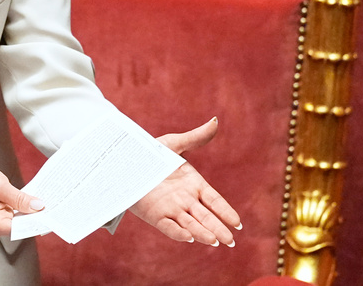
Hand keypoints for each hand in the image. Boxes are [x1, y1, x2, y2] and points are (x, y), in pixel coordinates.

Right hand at [0, 152, 42, 237]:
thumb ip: (19, 198)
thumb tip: (37, 207)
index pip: (19, 228)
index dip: (35, 222)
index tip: (50, 215)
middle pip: (20, 226)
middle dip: (35, 215)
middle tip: (52, 205)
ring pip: (19, 220)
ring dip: (30, 211)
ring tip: (44, 200)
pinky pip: (14, 214)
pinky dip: (23, 207)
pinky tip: (32, 200)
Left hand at [129, 117, 241, 246]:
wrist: (124, 161)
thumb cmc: (150, 153)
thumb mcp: (174, 144)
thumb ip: (195, 137)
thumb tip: (215, 121)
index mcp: (194, 184)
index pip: (215, 201)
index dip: (226, 212)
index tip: (238, 223)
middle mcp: (185, 200)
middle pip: (206, 217)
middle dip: (219, 229)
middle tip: (231, 241)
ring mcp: (171, 209)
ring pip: (191, 224)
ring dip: (202, 233)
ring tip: (215, 241)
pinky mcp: (155, 215)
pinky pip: (169, 227)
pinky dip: (179, 233)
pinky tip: (189, 238)